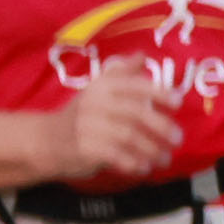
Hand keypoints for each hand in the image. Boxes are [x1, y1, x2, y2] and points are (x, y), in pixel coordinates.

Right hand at [52, 71, 181, 184]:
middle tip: (178, 140)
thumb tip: (143, 54)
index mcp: (101, 87)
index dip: (159, 93)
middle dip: (162, 127)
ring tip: (165, 159)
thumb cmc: (81, 115)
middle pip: (137, 113)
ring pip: (130, 137)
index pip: (135, 86)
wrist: (45, 141)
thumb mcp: (98, 90)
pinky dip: (134, 163)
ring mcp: (87, 126)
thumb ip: (122, 73)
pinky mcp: (84, 148)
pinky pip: (116, 156)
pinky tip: (144, 168)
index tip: (178, 103)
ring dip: (152, 150)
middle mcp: (94, 103)